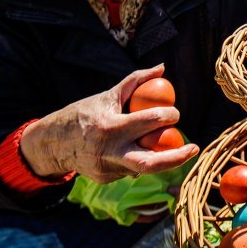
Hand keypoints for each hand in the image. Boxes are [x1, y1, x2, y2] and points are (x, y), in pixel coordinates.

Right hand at [20, 64, 198, 183]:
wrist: (52, 142)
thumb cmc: (85, 113)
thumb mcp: (108, 95)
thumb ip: (136, 80)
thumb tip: (162, 67)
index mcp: (110, 126)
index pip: (151, 121)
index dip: (170, 115)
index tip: (176, 113)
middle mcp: (109, 152)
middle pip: (151, 163)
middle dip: (178, 158)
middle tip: (194, 148)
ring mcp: (107, 169)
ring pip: (144, 167)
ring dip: (160, 157)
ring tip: (173, 147)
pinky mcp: (106, 179)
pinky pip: (131, 169)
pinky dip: (138, 158)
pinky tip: (136, 150)